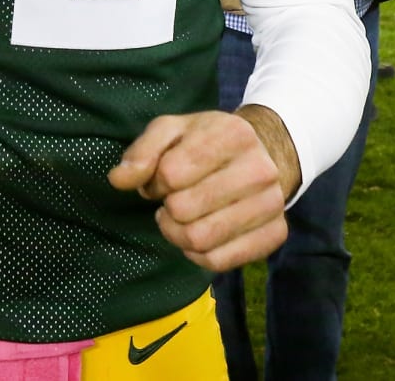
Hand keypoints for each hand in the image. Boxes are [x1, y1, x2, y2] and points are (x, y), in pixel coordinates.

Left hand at [107, 107, 295, 271]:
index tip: (163, 178)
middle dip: (166, 208)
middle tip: (171, 200)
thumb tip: (118, 179)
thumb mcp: (171, 131)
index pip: (171, 174)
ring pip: (201, 240)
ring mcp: (272, 204)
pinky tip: (197, 235)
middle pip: (184, 210)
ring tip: (180, 218)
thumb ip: (141, 151)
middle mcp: (260, 170)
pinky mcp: (276, 234)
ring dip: (177, 234)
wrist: (263, 155)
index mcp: (233, 135)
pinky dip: (197, 254)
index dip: (156, 180)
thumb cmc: (207, 142)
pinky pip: (220, 261)